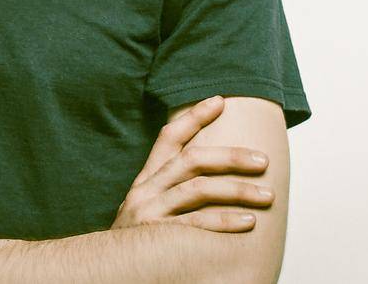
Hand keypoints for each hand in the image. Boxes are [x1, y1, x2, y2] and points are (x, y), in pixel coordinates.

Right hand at [111, 94, 273, 232]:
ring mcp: (150, 213)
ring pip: (198, 189)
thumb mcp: (144, 209)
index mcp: (145, 181)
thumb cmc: (135, 243)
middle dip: (231, 156)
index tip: (220, 100)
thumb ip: (168, 192)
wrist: (100, 271)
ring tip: (267, 194)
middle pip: (192, 160)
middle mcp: (146, 191)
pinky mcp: (156, 236)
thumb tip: (209, 176)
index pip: (169, 138)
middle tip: (263, 160)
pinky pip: (196, 225)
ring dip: (237, 190)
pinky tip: (248, 222)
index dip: (194, 117)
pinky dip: (224, 221)